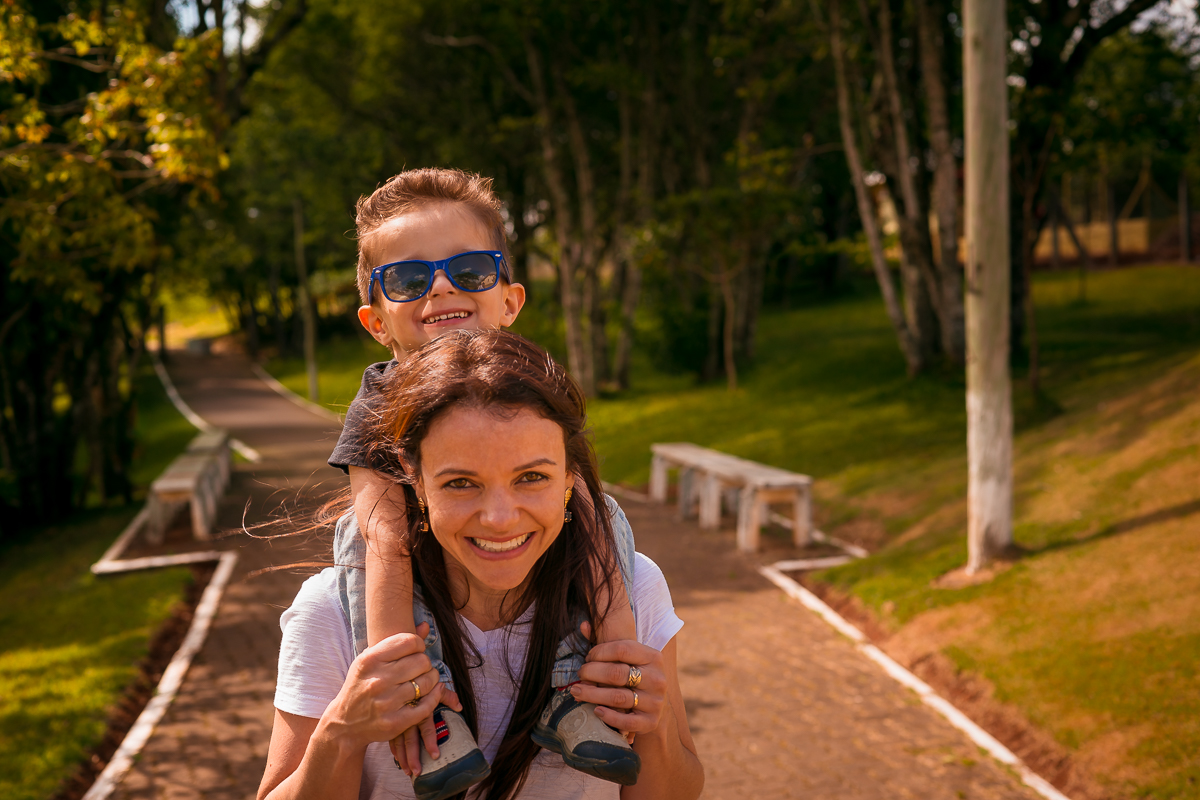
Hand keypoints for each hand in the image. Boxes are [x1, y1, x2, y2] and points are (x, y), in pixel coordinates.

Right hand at [319, 624, 445, 756]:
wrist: (344, 725)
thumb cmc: (360, 687)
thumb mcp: (369, 661)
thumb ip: (396, 643)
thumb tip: (425, 626)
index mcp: (370, 661)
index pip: (409, 641)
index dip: (419, 644)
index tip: (416, 651)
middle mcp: (378, 680)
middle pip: (422, 661)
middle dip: (425, 663)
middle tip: (420, 668)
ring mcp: (387, 703)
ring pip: (427, 682)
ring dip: (431, 679)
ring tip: (424, 680)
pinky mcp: (396, 722)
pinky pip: (427, 705)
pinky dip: (435, 696)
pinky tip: (433, 692)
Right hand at [390, 686, 462, 777]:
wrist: (404, 677)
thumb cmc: (424, 684)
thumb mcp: (436, 687)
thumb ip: (448, 696)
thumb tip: (459, 707)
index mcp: (422, 709)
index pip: (427, 728)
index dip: (431, 742)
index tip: (435, 756)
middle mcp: (409, 717)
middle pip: (410, 740)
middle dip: (413, 757)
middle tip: (417, 772)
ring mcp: (398, 721)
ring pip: (399, 742)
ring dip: (403, 757)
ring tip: (408, 771)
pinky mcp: (392, 722)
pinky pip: (391, 738)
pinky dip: (394, 750)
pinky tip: (397, 759)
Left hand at [570, 623, 666, 740]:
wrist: (654, 705)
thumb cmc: (634, 676)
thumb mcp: (627, 658)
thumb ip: (606, 643)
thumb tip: (583, 625)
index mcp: (654, 657)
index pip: (622, 649)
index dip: (599, 652)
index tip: (587, 657)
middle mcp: (657, 679)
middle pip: (617, 673)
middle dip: (591, 673)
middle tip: (579, 674)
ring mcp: (655, 702)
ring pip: (618, 697)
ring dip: (592, 694)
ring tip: (576, 691)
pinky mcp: (650, 722)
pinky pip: (627, 721)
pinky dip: (609, 716)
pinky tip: (596, 711)